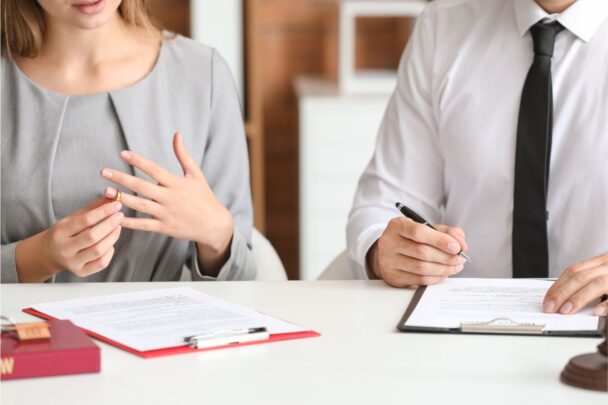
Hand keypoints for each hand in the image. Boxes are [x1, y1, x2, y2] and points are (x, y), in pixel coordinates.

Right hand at [15, 198, 122, 281]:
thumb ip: (93, 207)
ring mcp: (72, 262)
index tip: (117, 205)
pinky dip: (110, 252)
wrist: (50, 253)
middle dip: (110, 224)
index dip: (103, 212)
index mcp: (60, 231)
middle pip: (92, 236)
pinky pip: (101, 263)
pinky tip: (111, 243)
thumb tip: (112, 196)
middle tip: (120, 216)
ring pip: (98, 250)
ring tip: (118, 227)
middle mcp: (64, 248)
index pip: (85, 220)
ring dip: (112, 237)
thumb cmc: (66, 232)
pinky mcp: (81, 272)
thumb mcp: (74, 217)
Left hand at [100, 132, 233, 274]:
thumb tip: (176, 134)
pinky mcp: (165, 227)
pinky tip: (116, 217)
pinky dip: (130, 222)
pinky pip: (144, 225)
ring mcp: (166, 213)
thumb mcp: (196, 174)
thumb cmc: (204, 197)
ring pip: (140, 205)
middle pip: (142, 187)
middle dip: (122, 178)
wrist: (214, 224)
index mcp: (176, 183)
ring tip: (106, 191)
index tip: (123, 153)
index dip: (138, 161)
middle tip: (104, 172)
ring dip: (122, 198)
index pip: (154, 169)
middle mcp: (170, 198)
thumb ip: (183, 155)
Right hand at [368, 217, 467, 287]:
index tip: (456, 247)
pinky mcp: (393, 277)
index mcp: (397, 226)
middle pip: (422, 252)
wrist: (390, 252)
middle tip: (460, 258)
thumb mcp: (427, 228)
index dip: (440, 240)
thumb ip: (447, 232)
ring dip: (443, 269)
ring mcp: (389, 261)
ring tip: (455, 266)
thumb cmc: (411, 238)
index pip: (419, 232)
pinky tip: (443, 273)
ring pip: (422, 268)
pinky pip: (419, 280)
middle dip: (446, 257)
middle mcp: (389, 243)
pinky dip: (435, 278)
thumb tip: (461, 244)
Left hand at [543, 253, 607, 315]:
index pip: (573, 271)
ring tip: (566, 310)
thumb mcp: (604, 272)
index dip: (558, 285)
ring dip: (579, 298)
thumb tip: (563, 298)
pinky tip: (596, 311)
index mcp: (601, 262)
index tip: (547, 299)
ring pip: (597, 284)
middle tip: (550, 307)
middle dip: (562, 293)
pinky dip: (606, 305)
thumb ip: (588, 280)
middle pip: (581, 277)